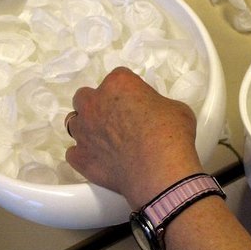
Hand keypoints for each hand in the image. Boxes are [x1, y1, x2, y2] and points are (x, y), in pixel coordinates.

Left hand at [65, 67, 203, 208]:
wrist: (160, 171)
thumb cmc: (172, 135)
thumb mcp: (176, 108)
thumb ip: (157, 106)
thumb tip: (155, 114)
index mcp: (119, 84)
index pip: (119, 78)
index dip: (130, 91)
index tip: (139, 103)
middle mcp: (94, 103)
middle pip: (86, 96)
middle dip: (98, 104)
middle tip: (117, 119)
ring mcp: (83, 131)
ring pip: (74, 123)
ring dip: (87, 128)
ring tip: (106, 140)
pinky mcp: (80, 157)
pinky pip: (74, 153)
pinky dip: (85, 155)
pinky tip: (102, 160)